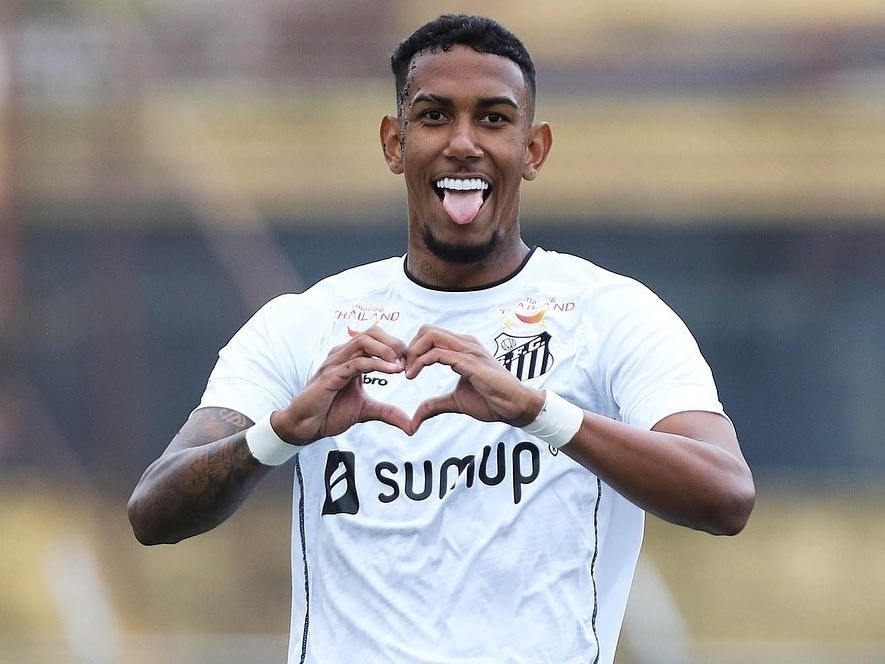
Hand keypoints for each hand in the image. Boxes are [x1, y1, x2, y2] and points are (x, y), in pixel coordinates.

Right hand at [272, 326, 412, 443]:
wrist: (306, 427)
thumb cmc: (330, 413)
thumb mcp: (366, 411)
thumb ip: (387, 412)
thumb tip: (410, 425)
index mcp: (351, 358)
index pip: (376, 338)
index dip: (396, 346)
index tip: (410, 363)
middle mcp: (342, 355)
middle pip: (372, 332)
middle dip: (394, 342)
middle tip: (408, 359)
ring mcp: (335, 363)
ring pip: (364, 342)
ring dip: (387, 350)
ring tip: (400, 364)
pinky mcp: (331, 375)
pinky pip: (357, 362)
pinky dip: (377, 364)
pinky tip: (392, 371)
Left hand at [405, 324, 543, 432]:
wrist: (515, 407)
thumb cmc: (491, 401)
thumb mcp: (455, 402)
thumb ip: (434, 405)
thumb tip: (415, 418)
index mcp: (463, 348)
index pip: (430, 334)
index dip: (413, 349)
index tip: (405, 369)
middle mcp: (465, 344)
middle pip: (427, 329)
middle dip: (409, 348)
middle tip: (404, 369)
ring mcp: (468, 350)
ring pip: (430, 336)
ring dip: (412, 353)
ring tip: (407, 373)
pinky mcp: (470, 362)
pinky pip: (438, 353)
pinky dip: (420, 362)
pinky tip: (413, 376)